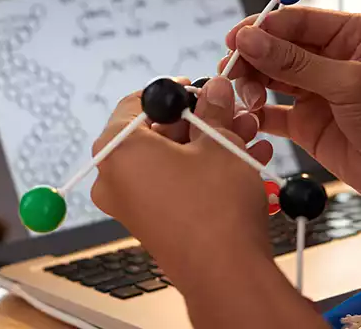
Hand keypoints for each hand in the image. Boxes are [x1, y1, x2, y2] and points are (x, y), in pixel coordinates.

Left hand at [90, 77, 272, 269]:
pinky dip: (202, 170)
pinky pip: (174, 184)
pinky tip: (242, 160)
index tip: (197, 88)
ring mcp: (130, 203)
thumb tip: (215, 90)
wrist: (226, 272)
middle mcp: (114, 178)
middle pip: (153, 132)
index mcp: (116, 151)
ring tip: (247, 134)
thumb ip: (213, 109)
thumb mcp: (219, 143)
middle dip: (197, 120)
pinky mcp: (151, 222)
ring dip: (208, 144)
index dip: (170, 92)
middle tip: (229, 110)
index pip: (134, 104)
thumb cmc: (214, 209)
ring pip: (170, 159)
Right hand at [220, 7, 360, 209]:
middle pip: (276, 48)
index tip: (234, 40)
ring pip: (268, 78)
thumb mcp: (350, 84)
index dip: (262, 28)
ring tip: (243, 99)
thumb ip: (295, 64)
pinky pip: (271, 112)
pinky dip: (255, 114)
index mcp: (352, 34)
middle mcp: (331, 58)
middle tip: (230, 72)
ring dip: (249, 86)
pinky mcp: (306, 123)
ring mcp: (316, 91)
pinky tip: (245, 118)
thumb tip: (248, 39)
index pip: (296, 21)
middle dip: (251, 59)